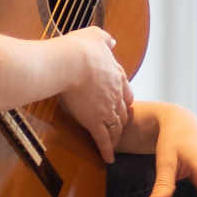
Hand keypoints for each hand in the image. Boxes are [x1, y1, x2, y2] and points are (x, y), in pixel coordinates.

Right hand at [58, 27, 132, 162]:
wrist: (71, 63)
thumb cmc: (78, 49)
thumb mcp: (95, 36)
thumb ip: (104, 39)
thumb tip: (111, 41)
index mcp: (115, 75)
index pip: (125, 92)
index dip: (124, 100)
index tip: (123, 106)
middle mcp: (115, 94)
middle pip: (123, 112)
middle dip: (122, 121)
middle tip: (121, 129)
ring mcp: (106, 109)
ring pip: (116, 128)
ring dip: (117, 138)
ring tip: (116, 146)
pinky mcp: (95, 121)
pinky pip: (103, 140)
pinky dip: (107, 150)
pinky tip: (109, 159)